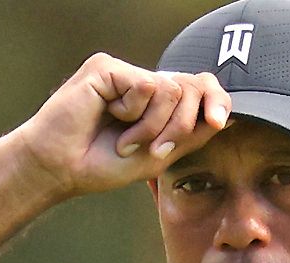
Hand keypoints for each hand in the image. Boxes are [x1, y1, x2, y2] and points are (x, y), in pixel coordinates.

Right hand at [8, 52, 231, 200]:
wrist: (61, 168)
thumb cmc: (103, 165)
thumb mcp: (159, 155)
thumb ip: (191, 134)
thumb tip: (228, 116)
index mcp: (155, 102)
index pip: (198, 87)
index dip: (215, 99)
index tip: (217, 122)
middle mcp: (141, 82)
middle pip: (190, 87)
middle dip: (181, 125)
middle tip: (156, 149)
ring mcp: (124, 72)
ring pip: (170, 89)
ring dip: (154, 125)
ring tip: (127, 141)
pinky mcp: (107, 67)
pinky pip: (145, 85)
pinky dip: (135, 113)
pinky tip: (110, 118)